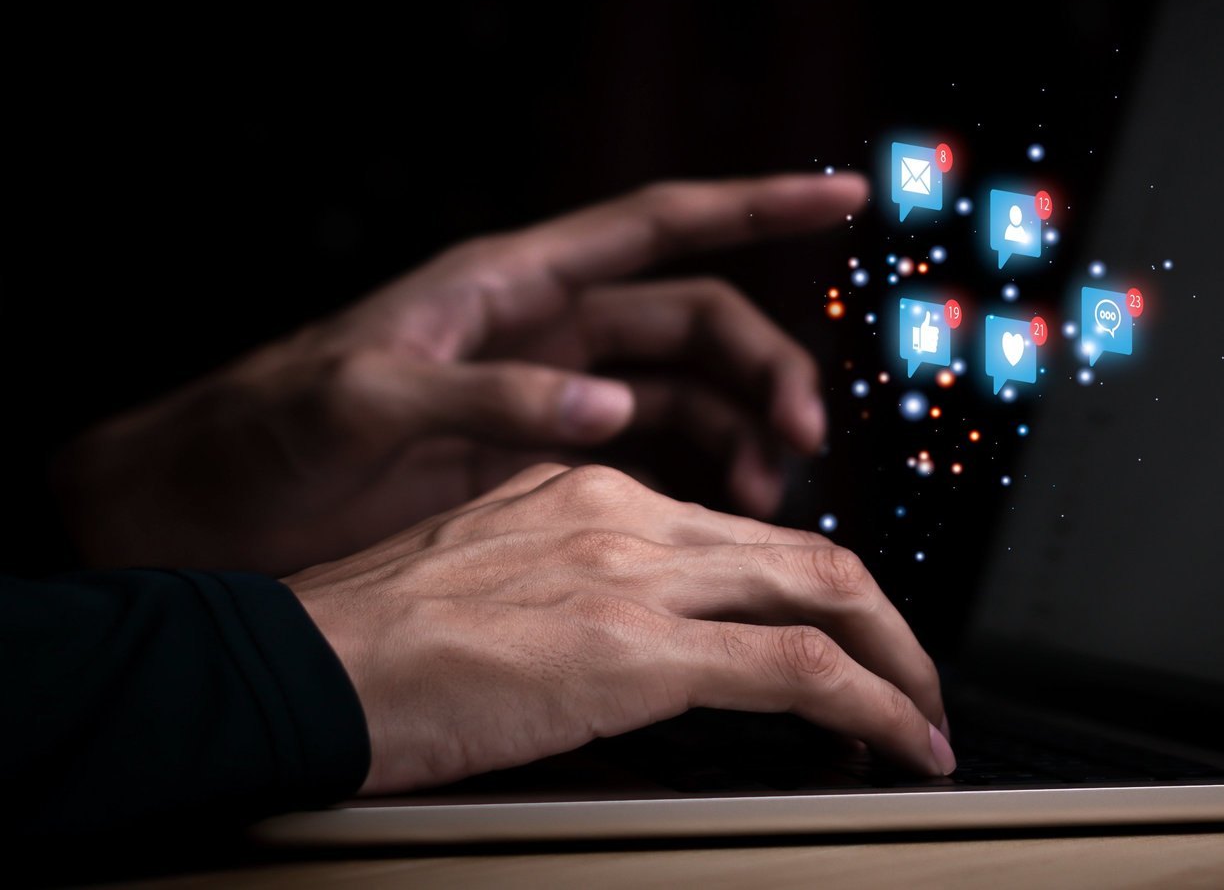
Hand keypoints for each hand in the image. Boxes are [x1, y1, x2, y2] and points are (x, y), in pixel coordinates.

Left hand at [58, 173, 865, 573]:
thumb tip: (611, 406)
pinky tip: (721, 515)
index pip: (661, 224)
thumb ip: (487, 399)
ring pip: (688, 395)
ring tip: (770, 489)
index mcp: (511, 285)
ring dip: (743, 432)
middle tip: (804, 437)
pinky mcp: (540, 468)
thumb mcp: (361, 402)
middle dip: (767, 368)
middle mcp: (547, 333)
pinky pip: (652, 458)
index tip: (843, 195)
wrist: (206, 518)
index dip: (757, 204)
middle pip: (698, 324)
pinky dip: (700, 479)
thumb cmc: (260, 436)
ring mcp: (550, 401)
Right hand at [286, 463, 954, 792]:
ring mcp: (637, 573)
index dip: (817, 590)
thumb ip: (576, 596)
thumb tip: (635, 651)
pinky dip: (873, 703)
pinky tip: (898, 740)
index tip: (842, 640)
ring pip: (826, 593)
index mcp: (590, 492)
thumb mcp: (492, 588)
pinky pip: (799, 669)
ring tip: (923, 717)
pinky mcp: (636, 648)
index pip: (744, 537)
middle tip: (916, 681)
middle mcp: (627, 514)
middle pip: (806, 553)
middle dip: (885, 622)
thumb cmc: (366, 646)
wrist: (291, 665)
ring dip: (897, 661)